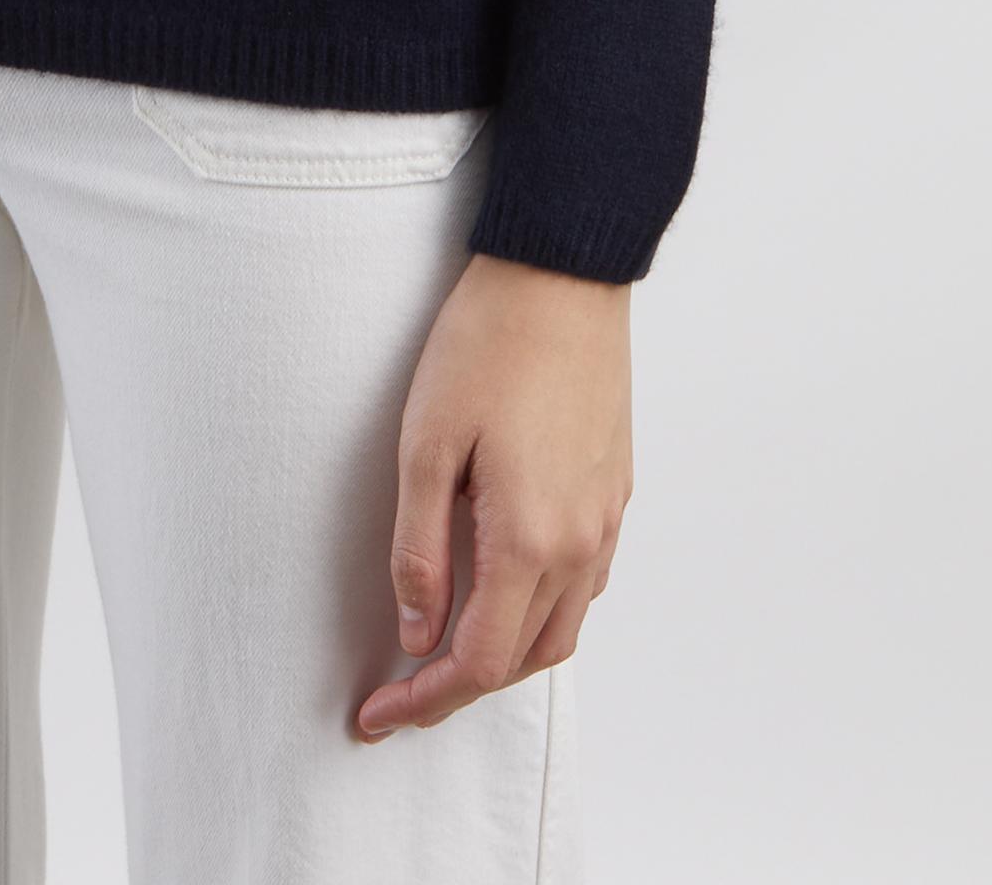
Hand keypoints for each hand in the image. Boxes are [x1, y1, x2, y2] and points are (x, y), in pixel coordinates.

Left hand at [355, 251, 631, 738]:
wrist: (562, 274)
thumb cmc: (486, 344)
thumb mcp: (424, 445)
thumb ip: (420, 551)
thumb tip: (417, 634)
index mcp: (530, 540)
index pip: (478, 662)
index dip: (424, 701)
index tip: (375, 717)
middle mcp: (581, 544)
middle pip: (525, 660)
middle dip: (461, 690)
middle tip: (400, 695)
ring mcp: (607, 518)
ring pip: (563, 628)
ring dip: (506, 656)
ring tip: (446, 652)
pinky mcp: (616, 489)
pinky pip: (585, 583)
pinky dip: (543, 612)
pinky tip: (505, 592)